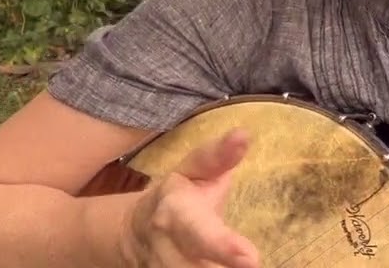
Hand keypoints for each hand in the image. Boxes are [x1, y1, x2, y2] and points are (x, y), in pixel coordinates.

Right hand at [122, 129, 259, 267]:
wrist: (135, 230)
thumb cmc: (179, 194)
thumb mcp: (195, 169)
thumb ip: (219, 156)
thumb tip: (243, 135)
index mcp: (174, 212)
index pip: (198, 230)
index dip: (223, 246)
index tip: (251, 258)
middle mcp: (165, 246)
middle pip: (195, 266)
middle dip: (224, 264)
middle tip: (253, 263)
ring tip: (246, 263)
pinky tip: (228, 266)